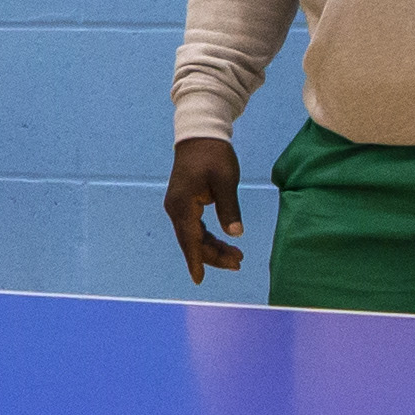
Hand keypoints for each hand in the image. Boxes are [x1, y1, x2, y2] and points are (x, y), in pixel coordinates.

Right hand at [166, 136, 246, 280]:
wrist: (200, 135)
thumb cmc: (213, 155)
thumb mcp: (225, 181)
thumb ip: (229, 208)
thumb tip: (235, 234)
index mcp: (183, 205)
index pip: (190, 239)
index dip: (197, 260)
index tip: (199, 279)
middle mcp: (176, 209)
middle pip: (192, 241)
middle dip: (213, 255)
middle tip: (238, 263)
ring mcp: (179, 207)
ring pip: (194, 236)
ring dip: (213, 248)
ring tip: (237, 257)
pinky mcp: (184, 204)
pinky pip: (195, 227)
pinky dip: (209, 237)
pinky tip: (223, 242)